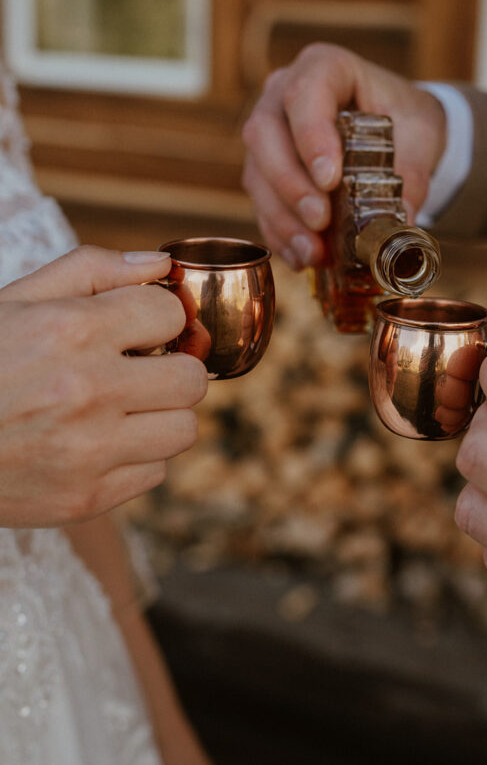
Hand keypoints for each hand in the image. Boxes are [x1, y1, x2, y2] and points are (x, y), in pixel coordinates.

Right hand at [0, 245, 207, 526]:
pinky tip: (98, 444)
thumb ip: (91, 271)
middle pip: (192, 379)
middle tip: (140, 372)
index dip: (159, 319)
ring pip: (183, 430)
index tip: (141, 330)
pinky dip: (135, 458)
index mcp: (71, 331)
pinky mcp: (86, 498)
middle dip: (171, 369)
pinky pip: (154, 473)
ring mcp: (89, 451)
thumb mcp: (16, 300)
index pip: (171, 315)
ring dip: (161, 417)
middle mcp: (87, 391)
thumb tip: (161, 265)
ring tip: (122, 410)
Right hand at [241, 43, 446, 267]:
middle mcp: (284, 93)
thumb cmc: (406, 121)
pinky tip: (302, 257)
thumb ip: (411, 175)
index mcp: (325, 67)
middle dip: (290, 184)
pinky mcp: (265, 168)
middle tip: (320, 221)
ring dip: (282, 217)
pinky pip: (260, 200)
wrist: (399, 130)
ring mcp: (269, 131)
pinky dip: (280, 232)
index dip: (310, 137)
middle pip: (264, 133)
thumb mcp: (419, 138)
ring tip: (313, 252)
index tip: (330, 179)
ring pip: (256, 171)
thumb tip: (400, 222)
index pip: (304, 94)